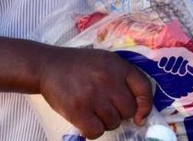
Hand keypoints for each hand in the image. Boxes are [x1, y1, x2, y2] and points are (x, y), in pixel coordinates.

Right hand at [38, 46, 152, 139]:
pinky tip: (84, 119)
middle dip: (119, 113)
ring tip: (91, 109)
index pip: (144, 88)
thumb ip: (122, 78)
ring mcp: (93, 95)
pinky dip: (91, 130)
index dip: (145, 105)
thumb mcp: (104, 61)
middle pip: (128, 110)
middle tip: (104, 106)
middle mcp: (107, 79)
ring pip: (113, 122)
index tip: (140, 115)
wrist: (47, 65)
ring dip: (104, 121)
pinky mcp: (77, 110)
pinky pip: (96, 131)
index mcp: (117, 65)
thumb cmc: (78, 66)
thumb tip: (139, 110)